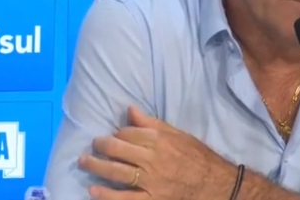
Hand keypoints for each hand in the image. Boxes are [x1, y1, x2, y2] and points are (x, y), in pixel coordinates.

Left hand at [78, 106, 236, 199]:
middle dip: (101, 146)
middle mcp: (153, 159)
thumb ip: (152, 124)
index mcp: (160, 141)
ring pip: (116, 172)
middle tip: (93, 145)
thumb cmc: (197, 157)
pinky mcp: (151, 199)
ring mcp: (150, 181)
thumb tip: (130, 110)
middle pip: (118, 150)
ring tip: (84, 161)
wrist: (215, 183)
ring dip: (96, 166)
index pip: (128, 133)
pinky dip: (107, 195)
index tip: (114, 136)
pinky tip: (94, 190)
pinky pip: (125, 199)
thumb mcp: (178, 135)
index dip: (117, 133)